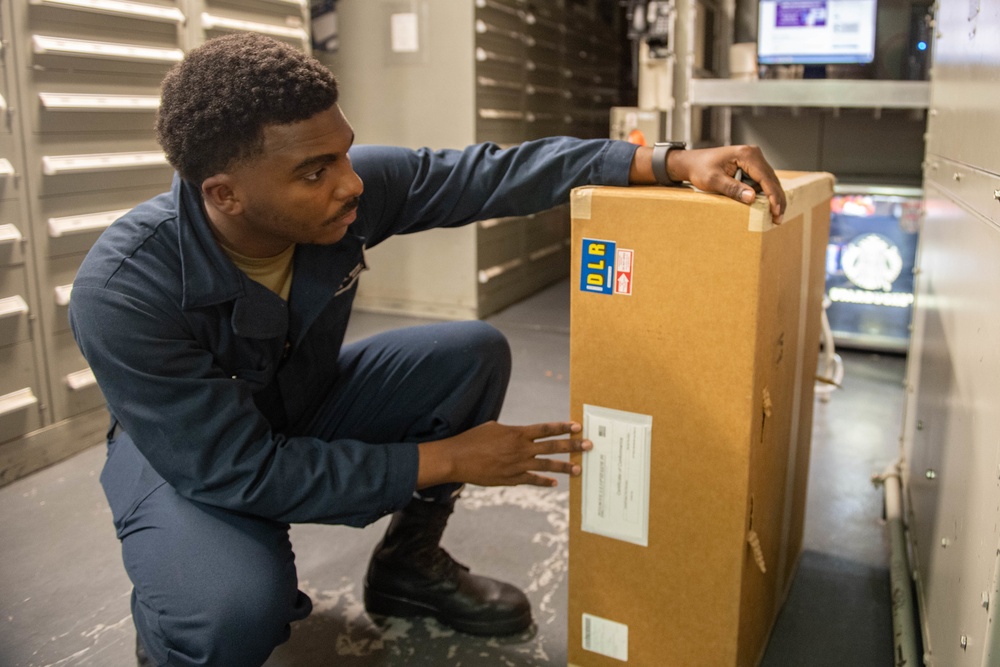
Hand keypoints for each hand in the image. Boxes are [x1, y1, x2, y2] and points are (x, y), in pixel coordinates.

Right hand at [417, 421, 592, 488]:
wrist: (457, 459)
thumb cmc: (473, 439)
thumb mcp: (494, 428)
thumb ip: (512, 432)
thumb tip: (522, 434)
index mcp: (517, 433)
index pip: (546, 429)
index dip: (563, 428)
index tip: (577, 426)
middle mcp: (521, 449)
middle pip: (553, 446)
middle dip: (573, 446)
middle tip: (589, 445)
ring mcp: (517, 465)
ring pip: (547, 466)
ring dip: (565, 467)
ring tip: (579, 468)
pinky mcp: (511, 479)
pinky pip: (532, 480)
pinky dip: (544, 481)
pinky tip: (554, 483)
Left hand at [670, 145, 786, 223]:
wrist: (692, 163)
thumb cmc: (700, 169)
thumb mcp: (714, 180)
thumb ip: (732, 188)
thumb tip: (752, 198)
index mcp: (747, 155)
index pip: (765, 178)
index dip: (773, 196)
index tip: (777, 211)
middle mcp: (753, 154)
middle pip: (771, 179)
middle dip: (777, 199)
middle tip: (779, 218)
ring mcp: (753, 159)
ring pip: (769, 181)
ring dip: (773, 198)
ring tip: (775, 216)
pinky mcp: (751, 166)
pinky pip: (762, 181)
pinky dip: (765, 194)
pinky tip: (766, 206)